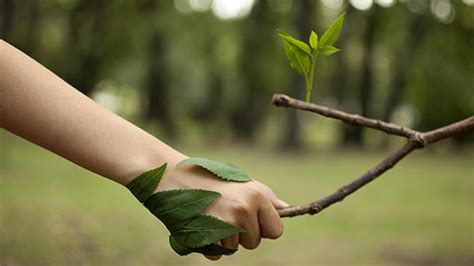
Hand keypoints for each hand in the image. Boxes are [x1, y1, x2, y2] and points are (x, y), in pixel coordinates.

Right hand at [157, 159, 288, 259]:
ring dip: (223, 238)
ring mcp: (225, 225)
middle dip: (242, 234)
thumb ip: (264, 197)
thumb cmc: (207, 177)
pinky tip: (200, 224)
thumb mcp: (239, 181)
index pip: (276, 230)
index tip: (251, 220)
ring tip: (209, 215)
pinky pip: (216, 255)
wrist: (170, 175)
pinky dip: (209, 245)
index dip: (263, 228)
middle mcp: (244, 210)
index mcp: (256, 196)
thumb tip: (287, 209)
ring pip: (234, 249)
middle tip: (223, 213)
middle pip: (254, 243)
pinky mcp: (206, 237)